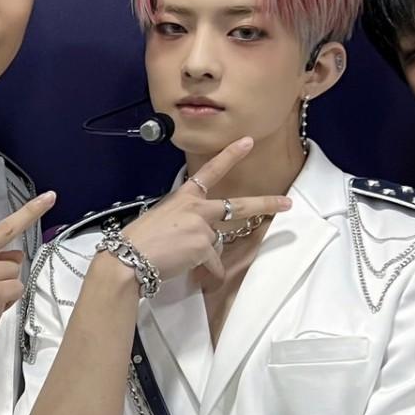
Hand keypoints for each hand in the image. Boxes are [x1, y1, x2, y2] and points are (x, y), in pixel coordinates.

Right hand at [119, 137, 290, 283]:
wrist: (128, 257)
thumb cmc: (138, 240)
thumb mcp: (161, 218)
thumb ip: (184, 221)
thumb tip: (199, 238)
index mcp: (183, 197)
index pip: (211, 171)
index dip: (230, 155)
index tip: (247, 142)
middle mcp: (196, 208)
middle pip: (238, 206)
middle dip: (265, 204)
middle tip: (286, 203)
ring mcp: (202, 226)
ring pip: (215, 244)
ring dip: (203, 255)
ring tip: (179, 258)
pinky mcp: (203, 246)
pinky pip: (213, 264)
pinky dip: (206, 272)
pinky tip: (187, 271)